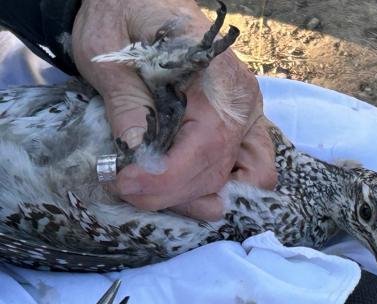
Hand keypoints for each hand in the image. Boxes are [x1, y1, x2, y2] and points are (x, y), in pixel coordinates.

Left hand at [72, 0, 276, 219]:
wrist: (141, 2)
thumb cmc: (125, 18)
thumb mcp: (111, 56)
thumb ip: (128, 106)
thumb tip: (139, 156)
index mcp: (217, 75)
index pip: (206, 145)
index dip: (166, 177)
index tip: (124, 183)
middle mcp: (242, 99)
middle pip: (219, 170)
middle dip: (170, 192)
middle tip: (125, 186)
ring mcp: (247, 113)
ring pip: (242, 177)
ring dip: (196, 195)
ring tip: (154, 189)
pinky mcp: (241, 122)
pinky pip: (250, 167)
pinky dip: (222, 185)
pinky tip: (188, 185)